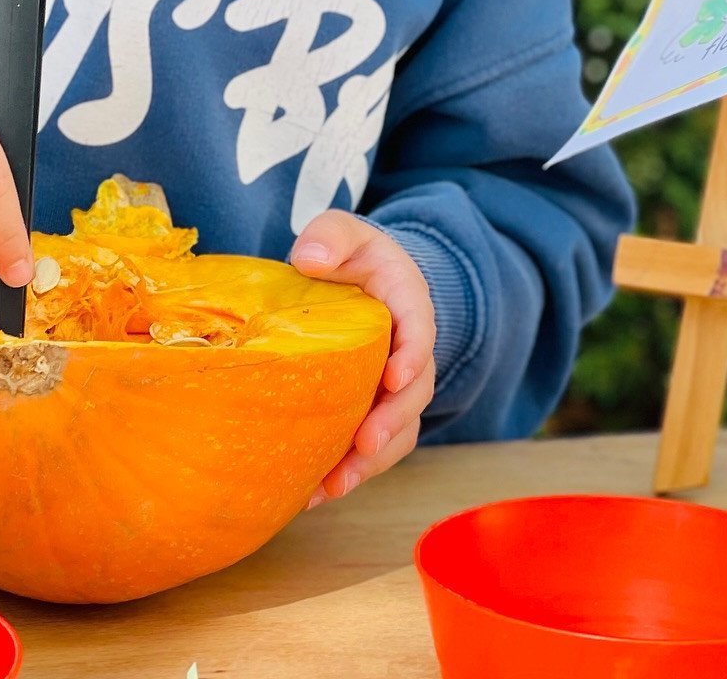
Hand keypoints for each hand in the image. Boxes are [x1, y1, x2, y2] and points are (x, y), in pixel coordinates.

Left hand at [291, 211, 435, 506]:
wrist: (352, 280)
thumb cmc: (349, 255)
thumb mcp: (341, 232)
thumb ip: (329, 235)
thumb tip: (307, 258)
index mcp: (407, 304)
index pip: (419, 332)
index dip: (411, 357)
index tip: (393, 378)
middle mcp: (409, 352)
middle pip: (413, 394)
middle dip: (392, 422)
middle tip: (365, 444)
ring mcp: (394, 386)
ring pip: (398, 431)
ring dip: (371, 462)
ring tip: (334, 485)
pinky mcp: (374, 410)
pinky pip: (373, 447)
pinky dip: (351, 471)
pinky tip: (314, 493)